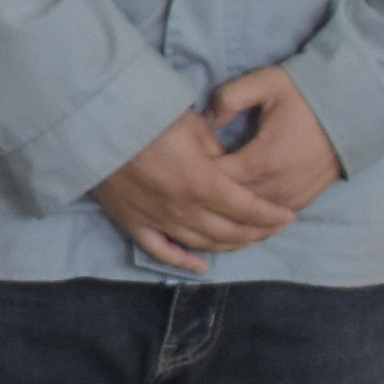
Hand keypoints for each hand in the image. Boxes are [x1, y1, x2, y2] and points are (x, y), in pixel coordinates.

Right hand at [87, 103, 297, 273]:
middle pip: (230, 231)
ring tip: (247, 240)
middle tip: (273, 228)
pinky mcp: (134, 223)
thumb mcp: (193, 125)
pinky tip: (202, 266)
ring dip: (230, 246)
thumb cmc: (146, 118)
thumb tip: (228, 167)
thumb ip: (217, 151)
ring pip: (203, 244)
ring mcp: (157, 220)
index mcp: (201, 183)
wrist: (95, 125)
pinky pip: (163, 251)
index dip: (270, 216)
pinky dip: (185, 262)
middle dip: (257, 232)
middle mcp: (183, 209)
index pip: (246, 208)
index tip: (288, 216)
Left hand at [208, 62, 342, 218]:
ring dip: (229, 205)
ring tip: (211, 191)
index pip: (216, 180)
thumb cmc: (305, 94)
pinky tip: (237, 201)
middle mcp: (277, 187)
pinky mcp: (302, 202)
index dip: (197, 171)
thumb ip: (229, 98)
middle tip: (194, 177)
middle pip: (229, 203)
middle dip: (210, 191)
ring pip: (248, 216)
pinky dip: (251, 213)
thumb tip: (206, 120)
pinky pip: (269, 219)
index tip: (189, 159)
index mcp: (263, 161)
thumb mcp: (265, 84)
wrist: (354, 108)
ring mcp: (291, 198)